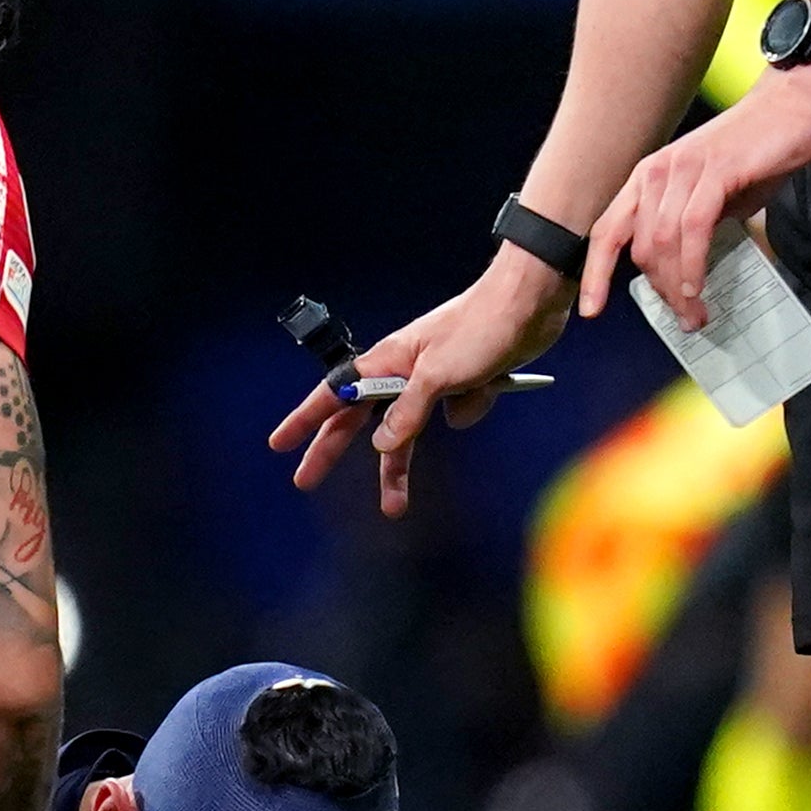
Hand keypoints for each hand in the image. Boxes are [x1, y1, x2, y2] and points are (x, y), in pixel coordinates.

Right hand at [269, 251, 567, 520]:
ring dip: (404, 466)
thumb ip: (408, 412)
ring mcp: (435, 379)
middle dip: (334, 452)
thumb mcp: (439, 375)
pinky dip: (473, 404)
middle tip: (305, 482)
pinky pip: (458, 413)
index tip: (280, 444)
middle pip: (361, 421)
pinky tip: (488, 384)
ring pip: (410, 432)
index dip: (305, 420)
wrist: (530, 303)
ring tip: (395, 508)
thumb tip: (382, 446)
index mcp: (388, 361)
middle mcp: (405, 371)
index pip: (335, 395)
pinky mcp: (464, 383)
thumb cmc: (480, 327)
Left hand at [594, 65, 810, 324]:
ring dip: (677, 285)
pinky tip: (698, 286)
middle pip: (638, 245)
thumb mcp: (715, 195)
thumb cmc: (757, 151)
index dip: (595, 273)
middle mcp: (657, 172)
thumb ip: (694, 227)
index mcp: (649, 178)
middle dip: (658, 290)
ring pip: (663, 240)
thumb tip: (687, 271)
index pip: (608, 230)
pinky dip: (693, 261)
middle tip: (685, 318)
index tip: (591, 309)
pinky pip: (693, 227)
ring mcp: (683, 169)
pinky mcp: (715, 170)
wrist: (794, 104)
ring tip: (695, 313)